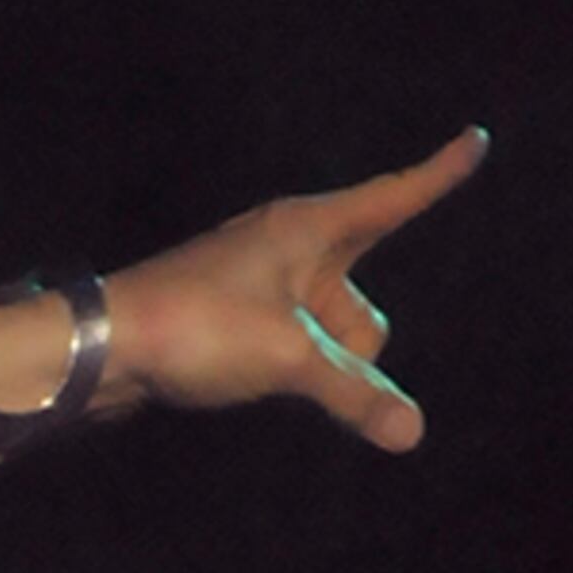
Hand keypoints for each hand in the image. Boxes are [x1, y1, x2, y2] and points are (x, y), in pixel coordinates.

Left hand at [102, 126, 487, 450]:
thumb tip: (411, 433)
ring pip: (325, 336)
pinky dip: (287, 371)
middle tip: (292, 360)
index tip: (475, 139)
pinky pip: (290, 349)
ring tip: (251, 370)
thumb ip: (355, 392)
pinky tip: (250, 383)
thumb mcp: (287, 358)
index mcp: (306, 228)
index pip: (394, 197)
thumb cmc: (194, 329)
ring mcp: (256, 286)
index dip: (438, 174)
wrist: (98, 350)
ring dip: (313, 367)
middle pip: (361, 307)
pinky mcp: (230, 321)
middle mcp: (285, 247)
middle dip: (350, 348)